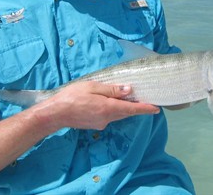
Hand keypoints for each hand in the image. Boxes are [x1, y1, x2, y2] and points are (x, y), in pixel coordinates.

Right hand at [42, 81, 159, 129]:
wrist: (55, 113)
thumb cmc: (72, 96)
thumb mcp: (92, 87)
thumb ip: (111, 89)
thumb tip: (129, 90)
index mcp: (108, 108)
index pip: (131, 109)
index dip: (145, 109)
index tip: (156, 109)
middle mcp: (107, 118)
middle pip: (125, 113)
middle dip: (136, 107)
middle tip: (145, 100)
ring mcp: (100, 123)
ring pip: (117, 115)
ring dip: (124, 108)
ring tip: (129, 99)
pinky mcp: (94, 125)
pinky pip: (108, 116)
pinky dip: (113, 110)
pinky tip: (109, 103)